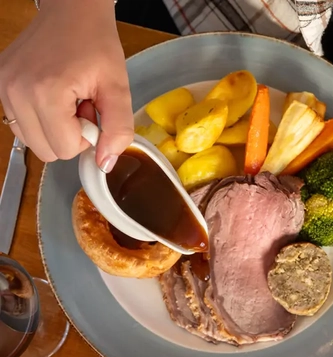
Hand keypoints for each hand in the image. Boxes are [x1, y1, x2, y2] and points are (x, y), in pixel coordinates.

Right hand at [0, 0, 132, 171]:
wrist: (72, 10)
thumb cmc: (96, 44)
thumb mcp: (119, 88)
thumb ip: (118, 129)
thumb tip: (105, 164)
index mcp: (44, 93)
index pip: (65, 149)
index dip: (86, 137)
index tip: (92, 111)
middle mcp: (15, 93)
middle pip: (47, 151)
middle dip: (70, 136)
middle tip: (82, 107)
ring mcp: (3, 89)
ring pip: (33, 142)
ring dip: (56, 130)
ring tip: (69, 101)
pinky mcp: (0, 86)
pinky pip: (23, 125)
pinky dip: (41, 120)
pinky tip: (55, 98)